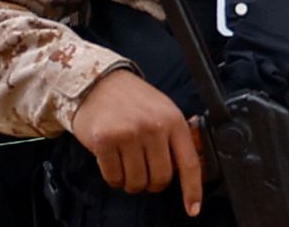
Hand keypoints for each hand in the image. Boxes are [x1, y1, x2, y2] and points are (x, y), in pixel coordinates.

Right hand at [71, 69, 202, 216]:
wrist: (95, 80)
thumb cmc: (130, 97)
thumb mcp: (162, 108)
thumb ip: (175, 136)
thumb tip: (187, 170)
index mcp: (172, 119)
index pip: (189, 164)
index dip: (192, 191)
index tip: (192, 207)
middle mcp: (152, 127)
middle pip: (160, 178)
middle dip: (152, 183)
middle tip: (144, 171)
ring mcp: (127, 133)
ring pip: (136, 182)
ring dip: (130, 181)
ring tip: (126, 165)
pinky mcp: (104, 140)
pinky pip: (113, 177)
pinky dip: (113, 177)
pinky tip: (111, 162)